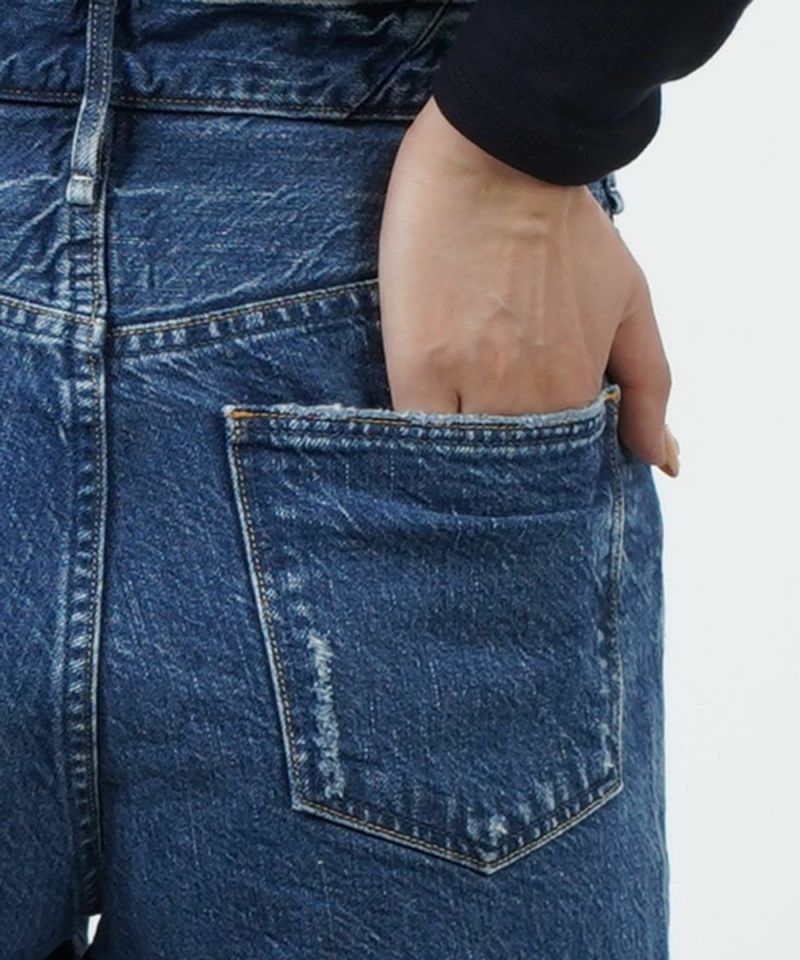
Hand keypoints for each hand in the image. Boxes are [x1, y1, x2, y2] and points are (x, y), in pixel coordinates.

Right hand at [377, 95, 678, 476]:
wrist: (501, 158)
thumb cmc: (566, 224)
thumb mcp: (630, 300)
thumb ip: (649, 385)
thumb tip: (664, 462)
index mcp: (577, 387)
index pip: (555, 467)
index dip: (539, 470)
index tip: (524, 459)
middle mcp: (528, 397)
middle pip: (507, 473)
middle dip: (498, 473)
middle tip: (485, 444)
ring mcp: (472, 384)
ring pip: (462, 460)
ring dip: (458, 460)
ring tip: (451, 423)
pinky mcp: (418, 366)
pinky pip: (417, 433)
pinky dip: (419, 442)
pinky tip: (420, 426)